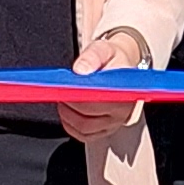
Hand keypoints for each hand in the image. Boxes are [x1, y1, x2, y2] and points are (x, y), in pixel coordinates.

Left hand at [61, 26, 153, 140]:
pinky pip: (84, 135)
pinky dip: (70, 126)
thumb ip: (91, 57)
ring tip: (63, 99)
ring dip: (67, 117)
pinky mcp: (106, 130)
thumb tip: (79, 70)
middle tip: (59, 91)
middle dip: (68, 106)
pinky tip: (67, 112)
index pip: (97, 103)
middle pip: (88, 119)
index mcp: (124, 92)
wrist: (122, 68)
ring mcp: (114, 123)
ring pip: (84, 130)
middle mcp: (122, 112)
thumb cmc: (113, 60)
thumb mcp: (103, 49)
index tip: (64, 90)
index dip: (76, 99)